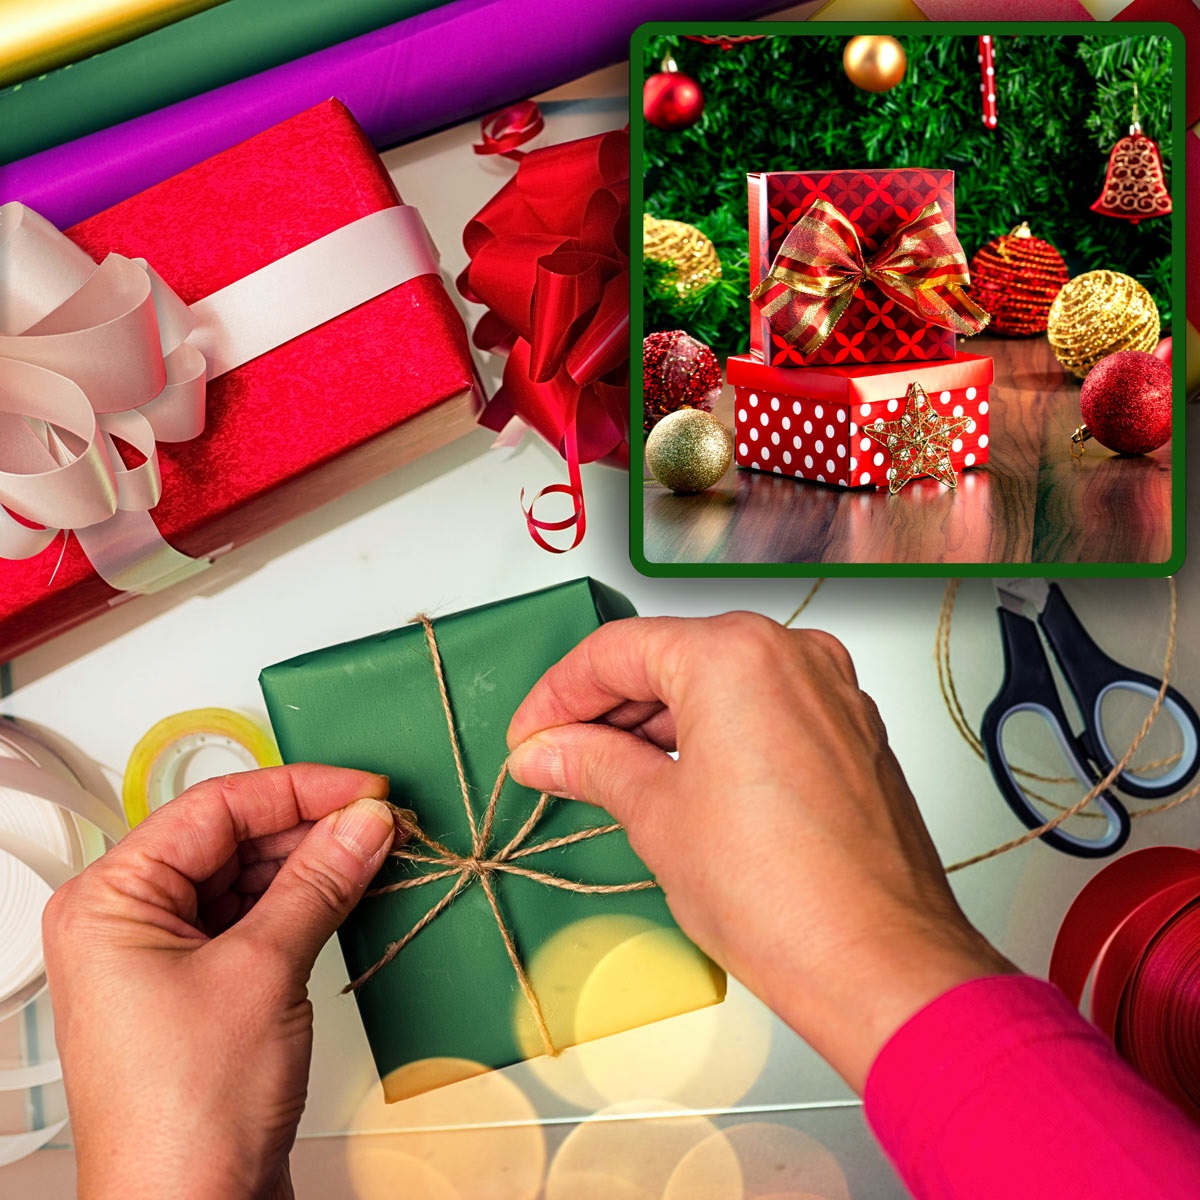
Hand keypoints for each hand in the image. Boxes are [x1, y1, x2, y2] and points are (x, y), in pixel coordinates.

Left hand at [41, 765, 396, 1199]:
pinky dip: (303, 903)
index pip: (213, 809)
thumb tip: (363, 822)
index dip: (297, 790)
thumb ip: (319, 881)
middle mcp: (128, 923)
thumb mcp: (264, 971)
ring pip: (246, 878)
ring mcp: (162, 959)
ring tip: (374, 852)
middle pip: (229, 840)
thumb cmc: (186, 1116)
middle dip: (309, 827)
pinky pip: (254, 920)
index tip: (362, 790)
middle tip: (378, 822)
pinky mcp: (198, 990)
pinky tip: (348, 891)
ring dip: (311, 864)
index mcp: (111, 901)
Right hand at [507, 613, 1014, 1092]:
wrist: (879, 964)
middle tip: (558, 754)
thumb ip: (592, 765)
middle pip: (671, 657)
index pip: (617, 651)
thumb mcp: (656, 818)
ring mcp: (831, 690)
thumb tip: (548, 751)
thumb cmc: (783, 897)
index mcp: (735, 655)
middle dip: (607, 707)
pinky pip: (764, 707)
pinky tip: (677, 775)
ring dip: (658, 721)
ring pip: (720, 681)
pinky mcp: (851, 730)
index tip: (531, 733)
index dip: (559, 694)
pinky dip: (714, 731)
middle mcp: (792, 654)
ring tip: (609, 771)